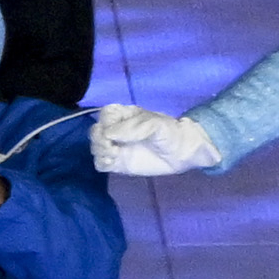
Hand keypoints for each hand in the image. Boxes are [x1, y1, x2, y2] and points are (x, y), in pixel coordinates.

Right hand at [89, 105, 218, 178]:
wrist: (183, 153)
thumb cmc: (170, 134)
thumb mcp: (155, 124)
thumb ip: (132, 127)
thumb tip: (108, 134)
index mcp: (124, 116)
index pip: (104, 115)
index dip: (104, 123)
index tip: (112, 133)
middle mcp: (117, 130)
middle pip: (95, 132)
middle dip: (99, 139)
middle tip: (112, 147)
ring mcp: (117, 147)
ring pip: (95, 147)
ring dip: (100, 151)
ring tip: (114, 155)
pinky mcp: (119, 163)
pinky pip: (100, 163)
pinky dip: (101, 162)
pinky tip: (112, 162)